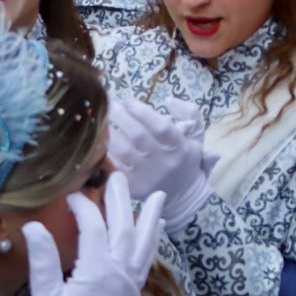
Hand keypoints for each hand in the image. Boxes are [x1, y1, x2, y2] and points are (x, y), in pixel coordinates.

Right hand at [25, 174, 164, 295]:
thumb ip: (42, 261)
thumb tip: (33, 227)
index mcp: (95, 271)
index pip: (94, 228)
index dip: (83, 208)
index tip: (72, 196)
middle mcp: (119, 271)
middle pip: (124, 226)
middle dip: (120, 199)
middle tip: (116, 176)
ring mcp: (131, 278)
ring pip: (144, 239)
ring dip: (149, 215)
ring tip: (157, 194)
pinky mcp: (136, 287)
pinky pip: (149, 255)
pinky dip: (154, 236)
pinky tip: (158, 223)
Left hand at [107, 98, 213, 233]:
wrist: (183, 195)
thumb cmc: (186, 159)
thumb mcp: (197, 135)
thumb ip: (189, 112)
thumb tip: (169, 100)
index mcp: (180, 146)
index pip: (160, 126)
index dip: (142, 112)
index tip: (128, 101)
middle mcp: (163, 160)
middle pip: (138, 135)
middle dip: (120, 116)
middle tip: (108, 104)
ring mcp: (146, 174)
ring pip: (123, 150)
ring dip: (109, 132)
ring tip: (100, 119)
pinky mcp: (132, 185)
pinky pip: (114, 165)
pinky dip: (105, 151)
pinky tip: (98, 140)